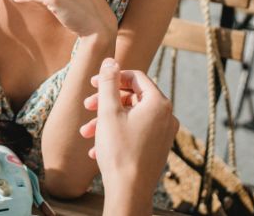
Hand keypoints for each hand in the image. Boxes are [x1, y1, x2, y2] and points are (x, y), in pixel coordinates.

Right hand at [79, 59, 177, 210]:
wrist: (129, 192)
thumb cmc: (119, 151)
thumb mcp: (108, 111)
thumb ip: (108, 82)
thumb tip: (110, 60)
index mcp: (159, 103)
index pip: (135, 77)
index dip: (112, 77)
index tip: (93, 84)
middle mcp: (166, 116)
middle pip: (132, 97)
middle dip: (106, 102)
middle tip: (87, 107)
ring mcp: (163, 134)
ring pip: (131, 117)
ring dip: (106, 121)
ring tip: (86, 132)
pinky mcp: (157, 148)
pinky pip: (135, 132)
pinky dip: (116, 134)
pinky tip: (96, 149)